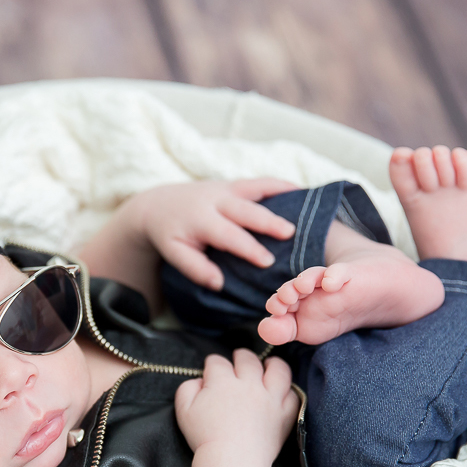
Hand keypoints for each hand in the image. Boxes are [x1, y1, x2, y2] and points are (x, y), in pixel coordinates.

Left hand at [119, 179, 298, 289]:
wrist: (159, 204)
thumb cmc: (170, 235)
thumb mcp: (175, 253)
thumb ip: (195, 268)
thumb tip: (219, 284)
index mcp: (200, 219)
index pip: (228, 235)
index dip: (248, 248)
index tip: (267, 262)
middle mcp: (215, 200)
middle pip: (246, 209)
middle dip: (268, 221)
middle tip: (291, 233)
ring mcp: (227, 188)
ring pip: (257, 188)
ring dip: (282, 195)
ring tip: (307, 206)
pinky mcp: (235, 184)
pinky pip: (261, 182)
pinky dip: (281, 185)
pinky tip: (302, 192)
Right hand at [174, 350, 298, 462]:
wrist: (232, 461)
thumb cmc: (204, 437)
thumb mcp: (184, 410)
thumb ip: (187, 388)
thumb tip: (199, 380)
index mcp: (222, 381)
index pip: (217, 362)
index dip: (212, 364)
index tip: (211, 369)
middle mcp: (249, 384)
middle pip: (248, 359)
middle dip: (241, 356)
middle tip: (239, 359)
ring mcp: (270, 398)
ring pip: (278, 369)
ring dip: (272, 364)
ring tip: (269, 364)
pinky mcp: (284, 414)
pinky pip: (292, 396)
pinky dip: (288, 392)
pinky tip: (283, 392)